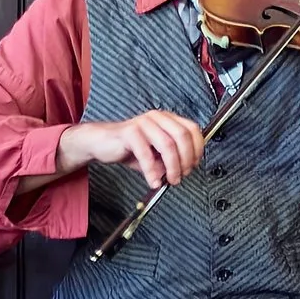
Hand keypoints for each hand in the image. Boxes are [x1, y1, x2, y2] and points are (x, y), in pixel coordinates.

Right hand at [58, 110, 205, 189]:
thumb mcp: (156, 155)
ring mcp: (143, 122)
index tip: (193, 166)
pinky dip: (151, 171)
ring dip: (172, 167)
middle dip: (186, 160)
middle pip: (183, 136)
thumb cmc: (130, 148)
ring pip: (168, 145)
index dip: (197, 150)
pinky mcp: (129, 132)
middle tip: (181, 176)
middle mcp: (157, 117)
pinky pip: (145, 153)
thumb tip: (184, 170)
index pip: (192, 130)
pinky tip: (153, 181)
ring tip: (169, 180)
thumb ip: (171, 159)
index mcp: (167, 119)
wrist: (102, 143)